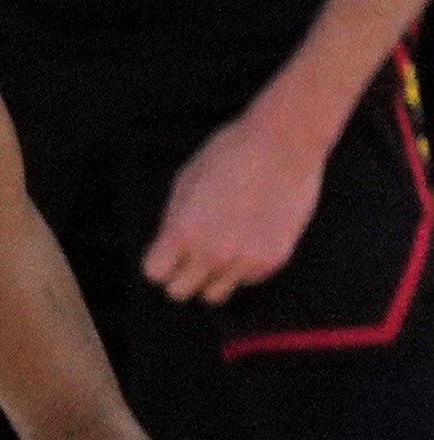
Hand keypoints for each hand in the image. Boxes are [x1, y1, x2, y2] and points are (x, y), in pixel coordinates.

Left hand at [142, 92, 332, 301]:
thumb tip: (168, 247)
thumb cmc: (228, 156)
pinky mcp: (274, 261)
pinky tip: (250, 240)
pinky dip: (244, 269)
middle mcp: (212, 253)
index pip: (155, 274)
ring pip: (215, 294)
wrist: (283, 145)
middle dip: (182, 275)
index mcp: (183, 233)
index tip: (167, 253)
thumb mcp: (184, 184)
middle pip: (180, 292)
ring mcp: (245, 261)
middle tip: (190, 257)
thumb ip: (173, 221)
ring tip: (221, 251)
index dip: (159, 263)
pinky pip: (247, 280)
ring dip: (213, 277)